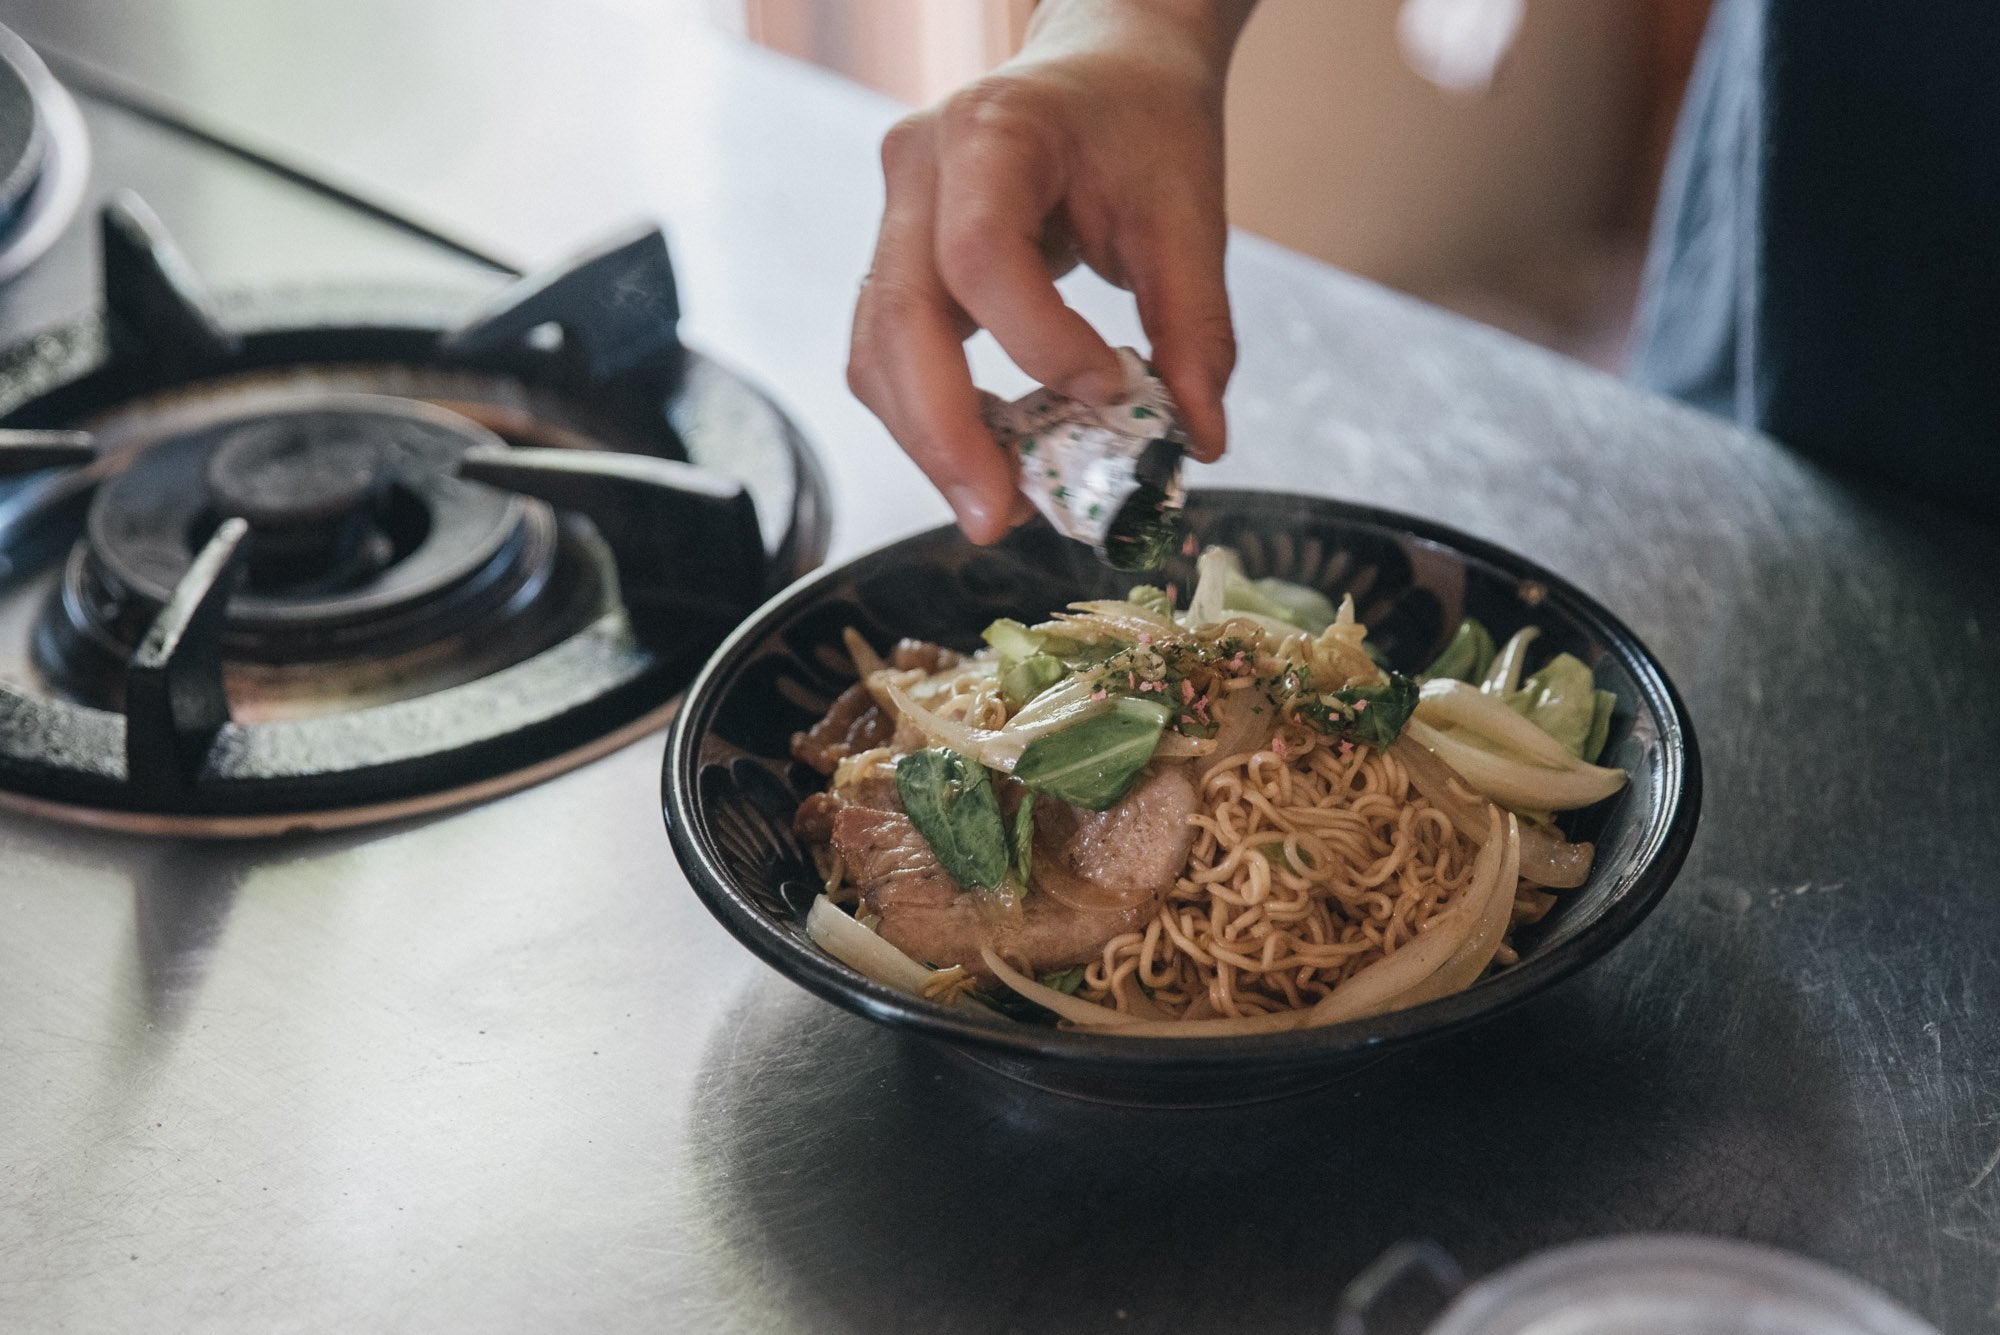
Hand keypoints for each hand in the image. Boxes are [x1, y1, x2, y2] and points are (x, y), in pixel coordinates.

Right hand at [848, 0, 1252, 542]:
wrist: (1106, 63)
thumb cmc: (1143, 121)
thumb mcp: (1188, 214)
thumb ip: (1195, 327)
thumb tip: (1199, 439)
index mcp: (991, 132)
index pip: (980, 254)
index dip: (1038, 341)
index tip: (1109, 395)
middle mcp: (918, 169)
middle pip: (898, 320)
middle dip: (946, 434)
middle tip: (999, 518)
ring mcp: (893, 214)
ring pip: (875, 351)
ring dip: (930, 441)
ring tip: (999, 506)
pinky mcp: (895, 257)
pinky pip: (887, 353)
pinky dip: (929, 416)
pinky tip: (986, 456)